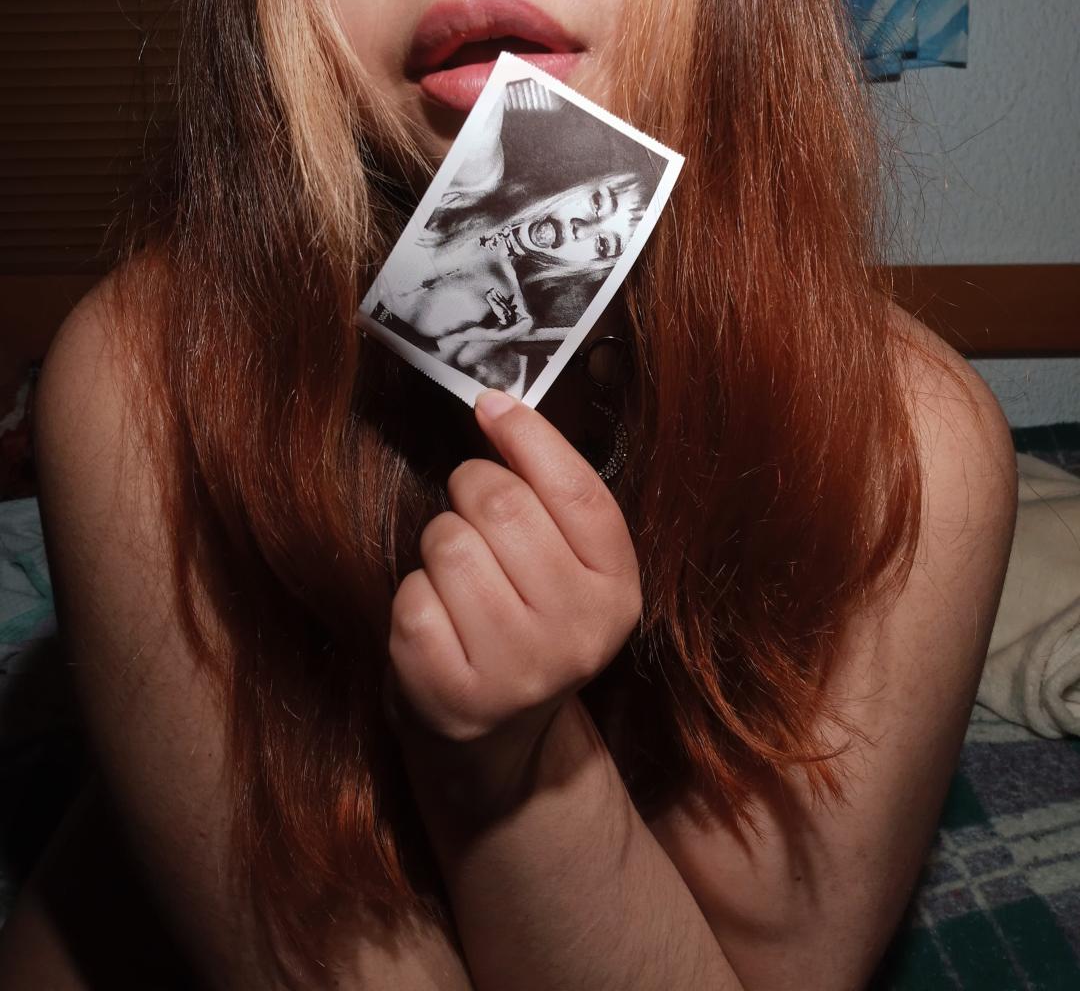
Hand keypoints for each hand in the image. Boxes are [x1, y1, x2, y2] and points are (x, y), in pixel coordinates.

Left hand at [384, 390, 640, 813]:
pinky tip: (439, 623)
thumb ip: (549, 491)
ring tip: (460, 580)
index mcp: (617, 592)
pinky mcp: (448, 693)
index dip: (528, 434)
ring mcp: (514, 671)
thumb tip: (497, 404)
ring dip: (440, 546)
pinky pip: (411, 595)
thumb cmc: (526, 620)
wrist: (495, 742)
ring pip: (446, 541)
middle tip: (473, 515)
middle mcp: (577, 635)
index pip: (576, 489)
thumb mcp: (565, 565)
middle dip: (471, 490)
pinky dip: (414, 596)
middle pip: (499, 502)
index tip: (492, 404)